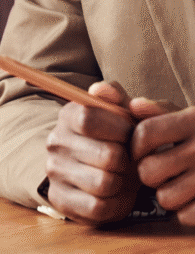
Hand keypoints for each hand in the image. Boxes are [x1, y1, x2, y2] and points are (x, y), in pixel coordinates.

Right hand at [44, 81, 137, 223]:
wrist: (101, 170)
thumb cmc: (116, 138)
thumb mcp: (119, 113)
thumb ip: (115, 96)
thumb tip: (101, 89)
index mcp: (67, 115)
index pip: (90, 119)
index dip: (119, 129)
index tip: (129, 134)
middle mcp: (55, 141)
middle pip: (106, 156)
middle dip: (127, 160)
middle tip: (127, 159)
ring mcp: (55, 171)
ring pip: (104, 183)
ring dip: (122, 183)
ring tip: (121, 176)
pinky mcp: (60, 200)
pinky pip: (98, 208)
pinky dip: (114, 204)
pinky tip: (114, 194)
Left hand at [130, 99, 194, 223]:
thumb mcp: (180, 115)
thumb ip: (152, 108)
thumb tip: (133, 105)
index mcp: (192, 121)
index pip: (145, 133)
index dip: (134, 145)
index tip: (137, 150)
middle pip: (149, 170)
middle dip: (147, 171)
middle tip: (159, 167)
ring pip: (164, 197)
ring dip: (165, 192)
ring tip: (174, 181)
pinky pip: (183, 216)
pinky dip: (182, 210)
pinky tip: (188, 196)